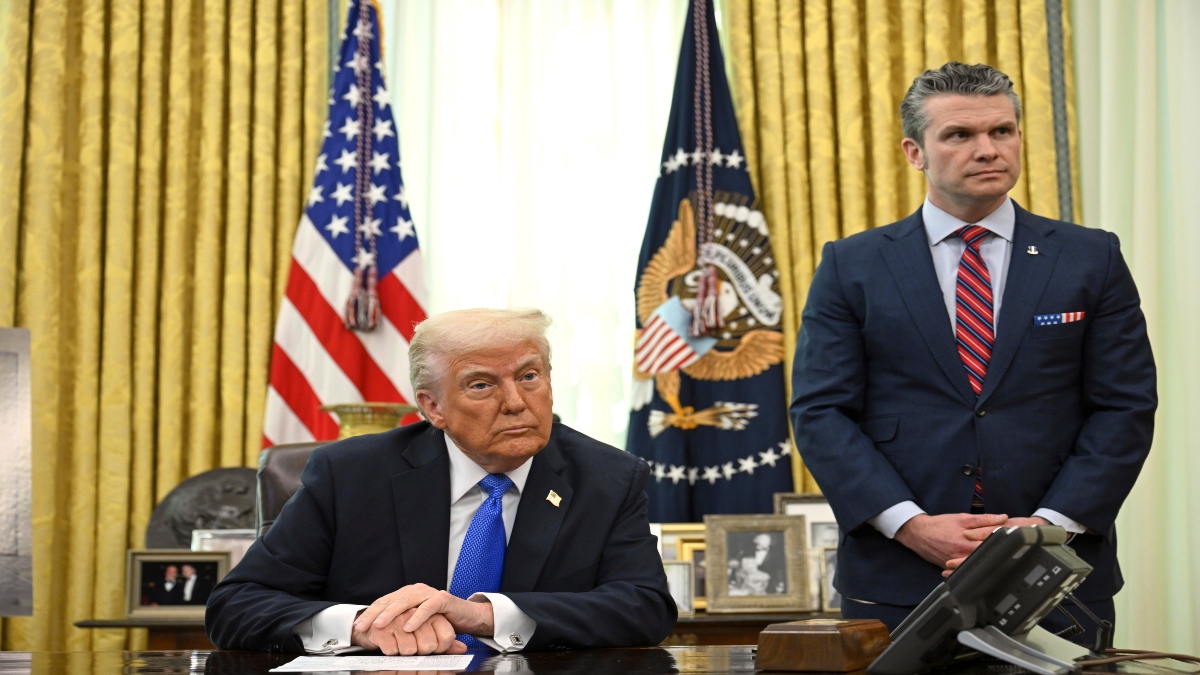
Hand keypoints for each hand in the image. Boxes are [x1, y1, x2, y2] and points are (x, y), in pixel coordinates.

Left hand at [355, 583, 494, 639]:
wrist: (468, 617)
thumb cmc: (441, 621)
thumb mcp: (417, 623)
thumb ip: (401, 624)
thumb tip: (378, 636)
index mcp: (408, 595)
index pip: (384, 602)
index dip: (370, 614)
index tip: (357, 627)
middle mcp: (416, 591)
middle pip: (391, 600)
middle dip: (374, 614)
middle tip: (362, 626)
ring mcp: (429, 593)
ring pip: (406, 601)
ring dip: (390, 614)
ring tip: (379, 625)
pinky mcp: (443, 599)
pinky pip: (428, 607)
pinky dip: (417, 617)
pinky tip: (408, 626)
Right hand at [940, 517, 1048, 576]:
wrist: (918, 533)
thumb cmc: (939, 524)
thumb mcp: (961, 518)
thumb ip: (983, 519)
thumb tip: (1003, 518)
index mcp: (967, 542)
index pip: (992, 546)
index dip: (1008, 546)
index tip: (1022, 546)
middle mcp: (962, 556)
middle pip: (987, 560)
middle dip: (1003, 559)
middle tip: (1021, 559)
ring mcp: (956, 564)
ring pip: (978, 569)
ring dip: (991, 568)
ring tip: (1007, 568)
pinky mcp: (951, 569)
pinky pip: (966, 572)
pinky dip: (976, 572)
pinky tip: (988, 574)